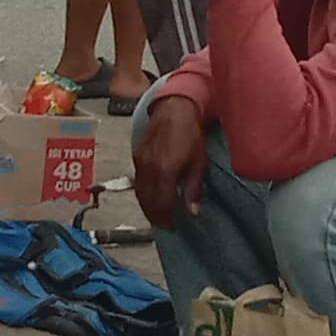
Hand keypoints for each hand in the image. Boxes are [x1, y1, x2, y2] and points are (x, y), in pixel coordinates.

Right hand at [131, 93, 206, 227]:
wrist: (174, 109)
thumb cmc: (190, 134)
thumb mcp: (199, 163)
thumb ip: (193, 188)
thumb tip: (192, 211)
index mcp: (165, 171)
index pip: (162, 204)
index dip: (167, 218)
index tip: (173, 227)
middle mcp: (149, 169)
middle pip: (148, 201)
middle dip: (156, 217)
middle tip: (164, 226)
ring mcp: (140, 162)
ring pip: (139, 193)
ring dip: (147, 207)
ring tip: (157, 217)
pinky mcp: (136, 156)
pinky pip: (137, 181)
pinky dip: (142, 193)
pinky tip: (150, 198)